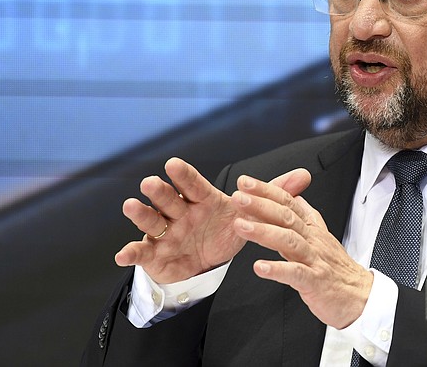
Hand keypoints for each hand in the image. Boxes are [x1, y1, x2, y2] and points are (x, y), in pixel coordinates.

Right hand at [114, 157, 310, 283]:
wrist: (208, 262)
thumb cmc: (224, 229)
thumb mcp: (249, 213)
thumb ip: (274, 194)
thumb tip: (304, 174)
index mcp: (203, 200)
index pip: (194, 185)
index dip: (184, 175)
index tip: (174, 163)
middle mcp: (181, 212)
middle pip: (168, 199)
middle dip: (160, 191)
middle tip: (152, 183)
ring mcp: (166, 232)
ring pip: (151, 220)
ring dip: (141, 213)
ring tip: (131, 206)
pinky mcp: (156, 254)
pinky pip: (142, 252)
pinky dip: (131, 253)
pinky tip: (122, 255)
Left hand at [231, 175, 373, 328]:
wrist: (360, 296)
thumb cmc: (337, 270)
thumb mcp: (322, 237)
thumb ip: (308, 216)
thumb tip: (297, 198)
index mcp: (311, 228)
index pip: (288, 202)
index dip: (266, 191)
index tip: (245, 182)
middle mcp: (312, 239)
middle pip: (286, 216)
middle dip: (260, 204)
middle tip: (238, 197)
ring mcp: (314, 259)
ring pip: (288, 240)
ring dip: (263, 232)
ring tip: (241, 226)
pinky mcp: (315, 281)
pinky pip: (295, 273)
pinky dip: (277, 269)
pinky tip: (260, 267)